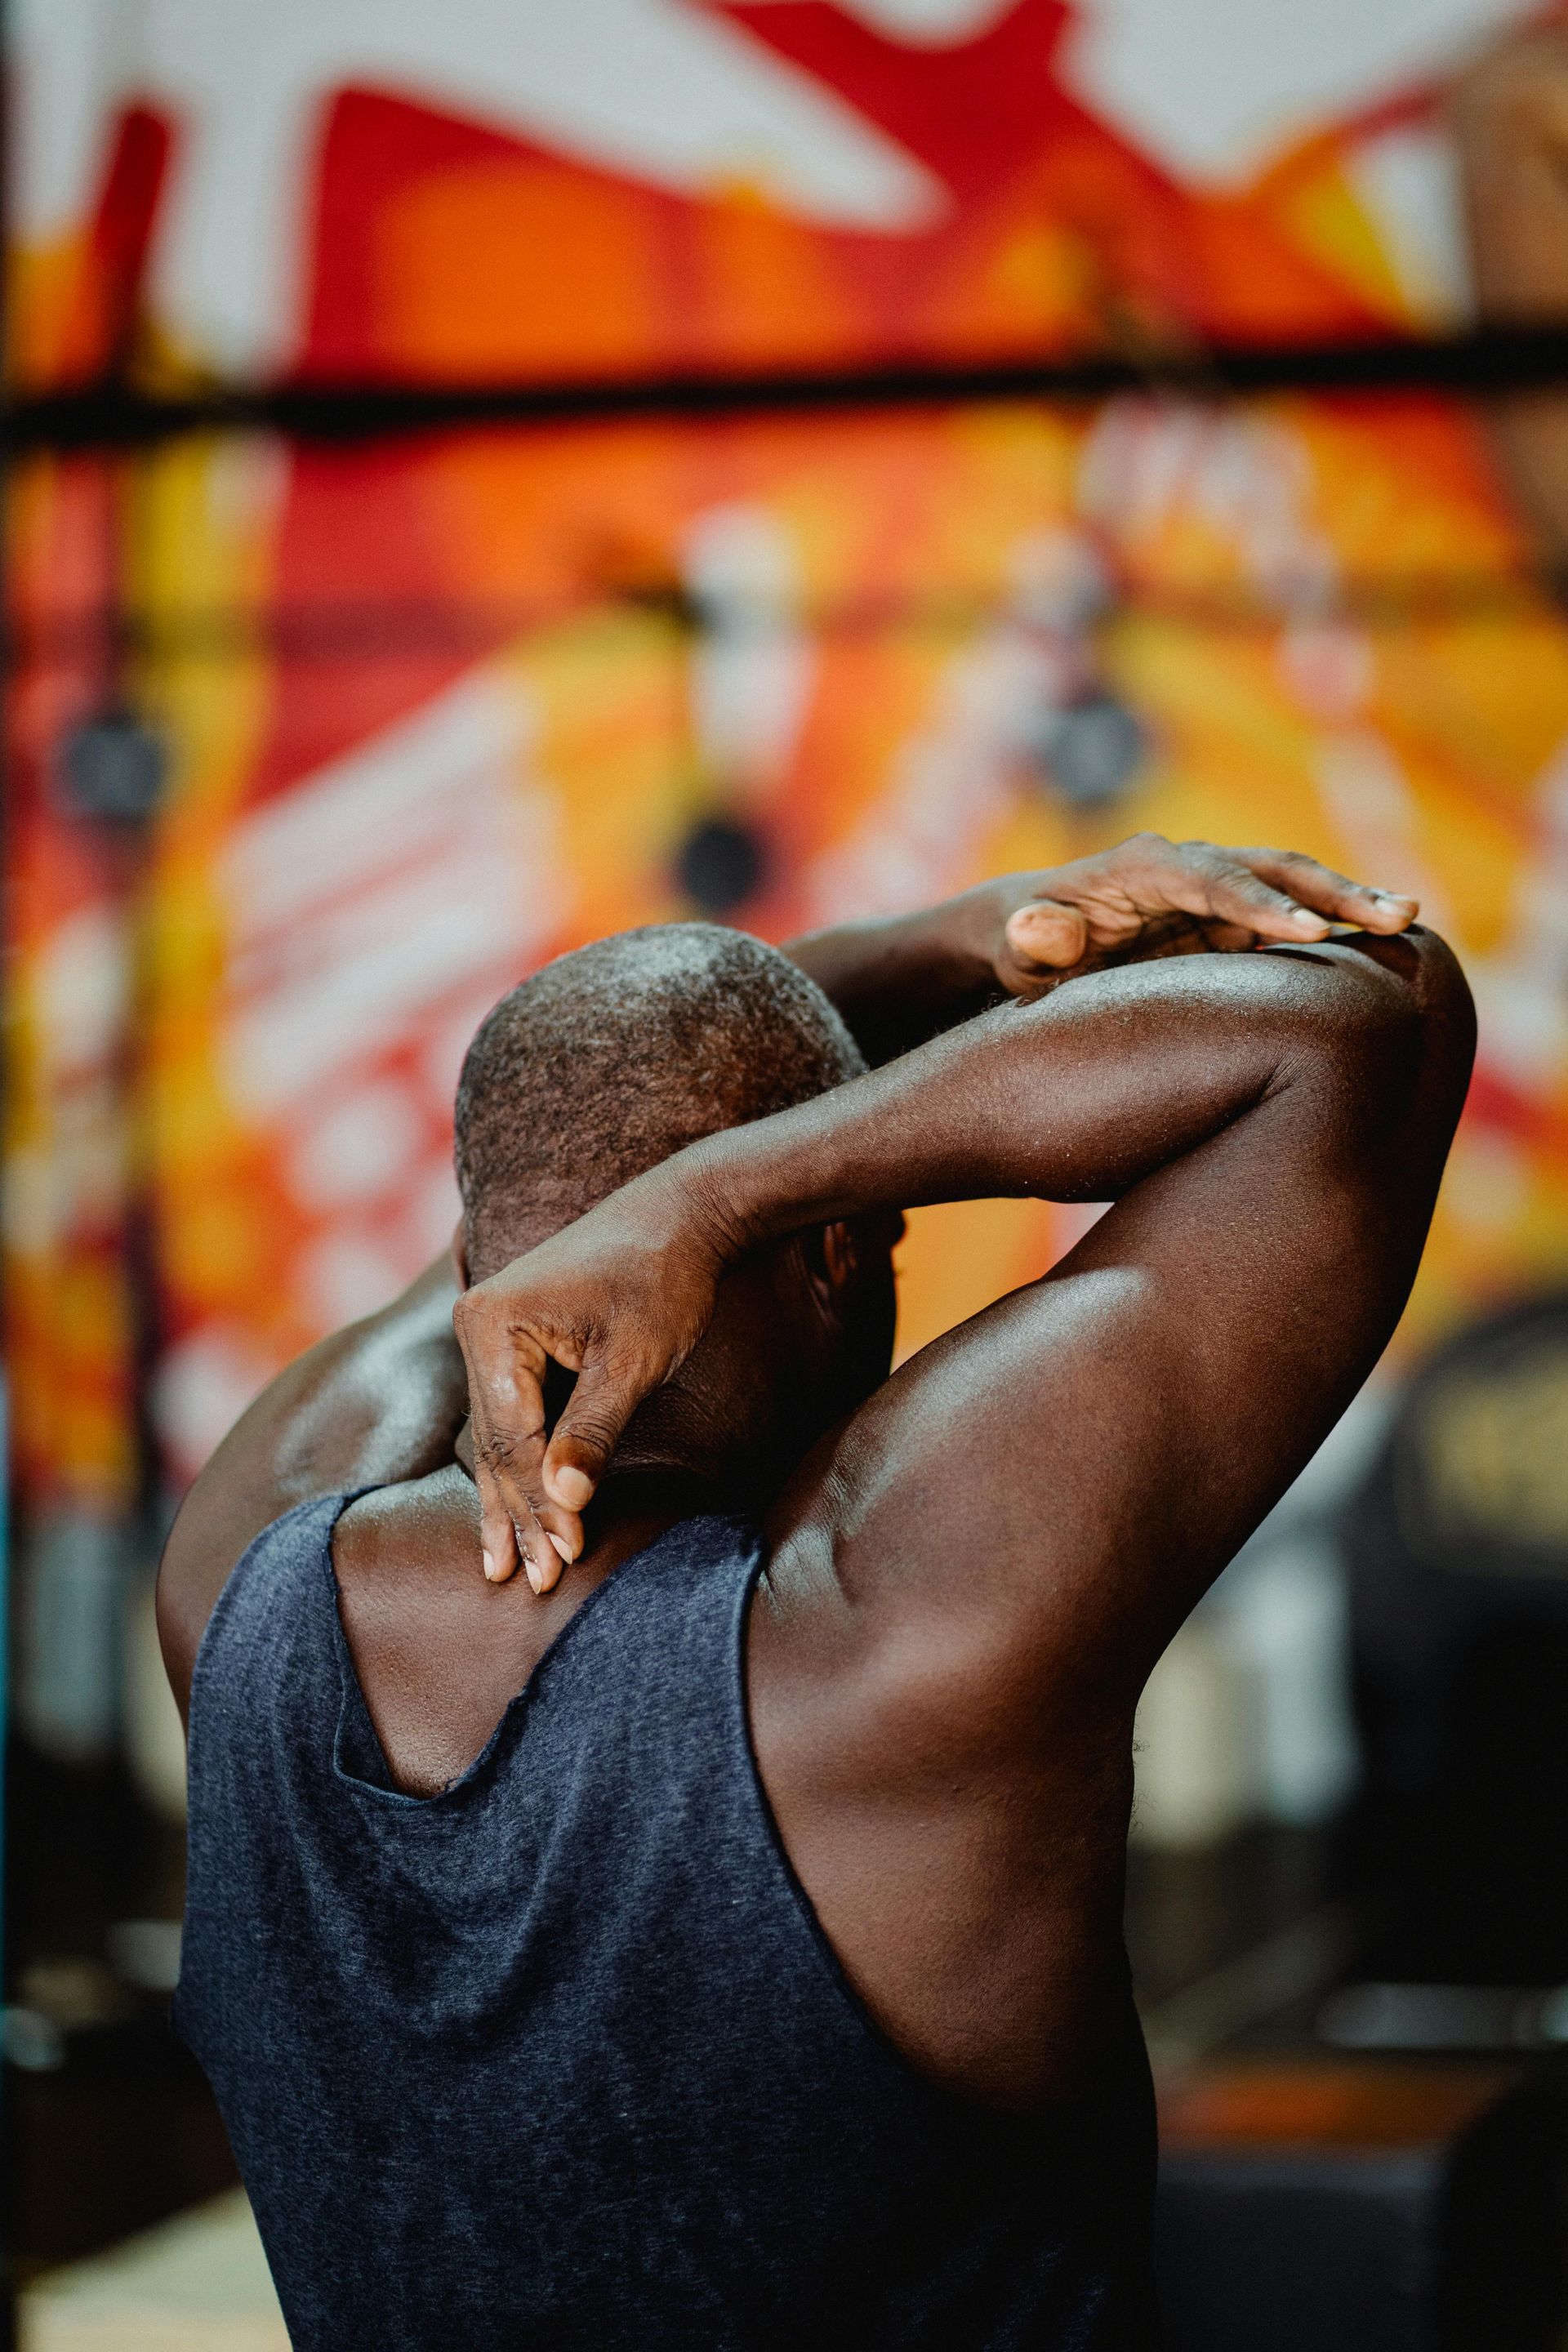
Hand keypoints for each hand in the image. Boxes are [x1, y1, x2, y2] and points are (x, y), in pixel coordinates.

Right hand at [452, 1159, 730, 1590]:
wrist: (682, 1215)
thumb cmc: (662, 1280)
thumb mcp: (633, 1361)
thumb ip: (594, 1430)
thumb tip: (563, 1500)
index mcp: (493, 1326)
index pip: (513, 1438)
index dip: (539, 1502)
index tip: (563, 1556)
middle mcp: (478, 1327)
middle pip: (498, 1443)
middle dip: (519, 1514)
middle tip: (532, 1583)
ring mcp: (492, 1335)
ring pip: (501, 1437)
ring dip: (513, 1501)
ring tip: (508, 1569)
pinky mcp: (514, 1343)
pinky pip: (512, 1418)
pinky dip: (523, 1466)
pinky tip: (517, 1515)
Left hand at [981, 835, 1416, 994]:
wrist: (1028, 933)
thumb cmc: (1022, 943)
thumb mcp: (1016, 946)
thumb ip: (1033, 938)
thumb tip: (1049, 927)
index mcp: (1145, 867)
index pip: (1212, 879)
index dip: (1260, 904)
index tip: (1310, 933)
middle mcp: (1190, 867)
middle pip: (1270, 870)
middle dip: (1332, 892)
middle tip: (1395, 914)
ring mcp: (1215, 890)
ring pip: (1292, 886)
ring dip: (1349, 901)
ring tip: (1409, 919)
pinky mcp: (1230, 919)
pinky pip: (1291, 915)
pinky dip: (1337, 925)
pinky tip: (1388, 944)